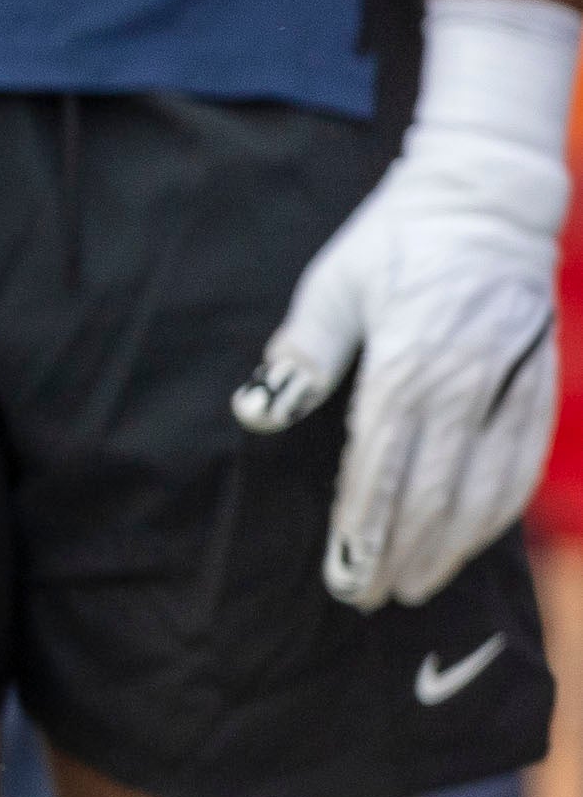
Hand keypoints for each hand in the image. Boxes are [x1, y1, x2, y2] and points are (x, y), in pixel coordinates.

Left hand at [233, 0, 578, 609]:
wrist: (487, 198)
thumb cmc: (397, 240)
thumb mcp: (333, 284)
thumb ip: (301, 354)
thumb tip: (256, 409)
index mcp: (407, 365)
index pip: (379, 469)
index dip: (361, 530)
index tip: (342, 574)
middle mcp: (464, 386)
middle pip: (431, 493)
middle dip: (399, 553)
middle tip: (368, 598)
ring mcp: (510, 388)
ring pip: (485, 490)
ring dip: (451, 545)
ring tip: (417, 585)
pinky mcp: (540, 385)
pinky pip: (524, 462)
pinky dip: (501, 509)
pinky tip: (477, 537)